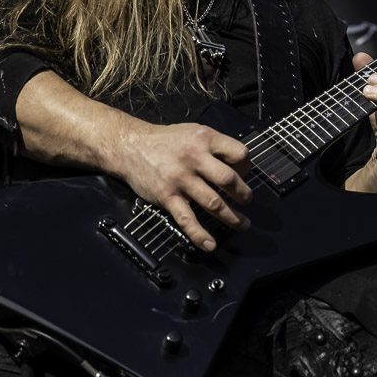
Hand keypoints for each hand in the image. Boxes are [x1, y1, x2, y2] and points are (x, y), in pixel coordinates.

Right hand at [115, 121, 250, 250]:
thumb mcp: (193, 131)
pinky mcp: (167, 197)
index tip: (244, 174)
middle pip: (228, 179)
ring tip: (242, 224)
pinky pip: (187, 219)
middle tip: (246, 201)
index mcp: (204, 139)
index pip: (238, 153)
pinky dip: (200, 235)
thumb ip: (214, 146)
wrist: (130, 147)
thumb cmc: (165, 141)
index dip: (246, 166)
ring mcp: (180, 179)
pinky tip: (210, 244)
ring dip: (232, 217)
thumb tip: (238, 167)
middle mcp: (194, 158)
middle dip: (243, 194)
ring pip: (213, 202)